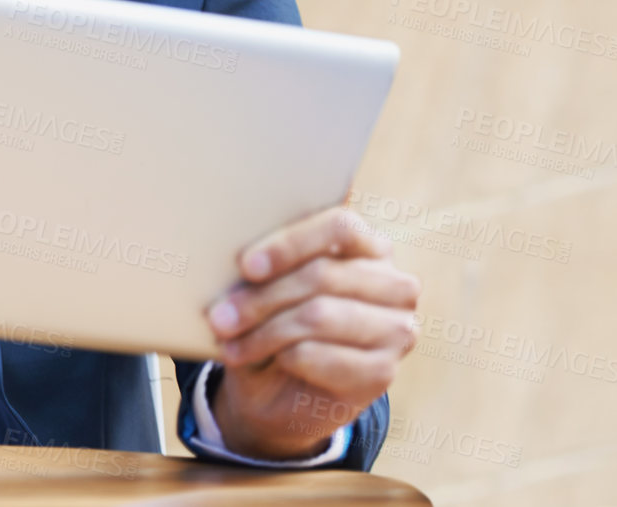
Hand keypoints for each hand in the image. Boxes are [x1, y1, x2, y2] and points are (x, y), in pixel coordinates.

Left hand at [203, 205, 419, 461]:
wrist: (282, 390)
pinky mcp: (383, 372)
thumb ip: (268, 263)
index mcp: (370, 246)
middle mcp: (394, 283)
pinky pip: (321, 355)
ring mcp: (396, 329)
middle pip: (322, 275)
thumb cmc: (275, 320)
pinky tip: (257, 358)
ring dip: (265, 331)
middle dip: (262, 297)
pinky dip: (281, 356)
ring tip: (229, 340)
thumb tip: (239, 260)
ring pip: (319, 315)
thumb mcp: (270, 285)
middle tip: (220, 316)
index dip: (291, 243)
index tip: (247, 266)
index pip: (341, 226)